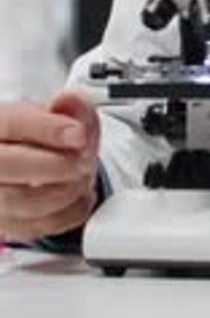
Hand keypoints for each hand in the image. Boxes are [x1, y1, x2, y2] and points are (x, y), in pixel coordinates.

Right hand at [0, 90, 99, 241]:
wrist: (34, 161)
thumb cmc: (42, 135)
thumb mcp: (62, 110)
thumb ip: (72, 104)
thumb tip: (68, 101)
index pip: (11, 124)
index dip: (47, 129)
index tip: (79, 135)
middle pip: (7, 165)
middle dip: (55, 165)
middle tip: (83, 160)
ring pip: (19, 203)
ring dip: (64, 191)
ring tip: (83, 176)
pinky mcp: (3, 225)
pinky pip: (32, 229)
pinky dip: (66, 214)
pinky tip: (80, 196)